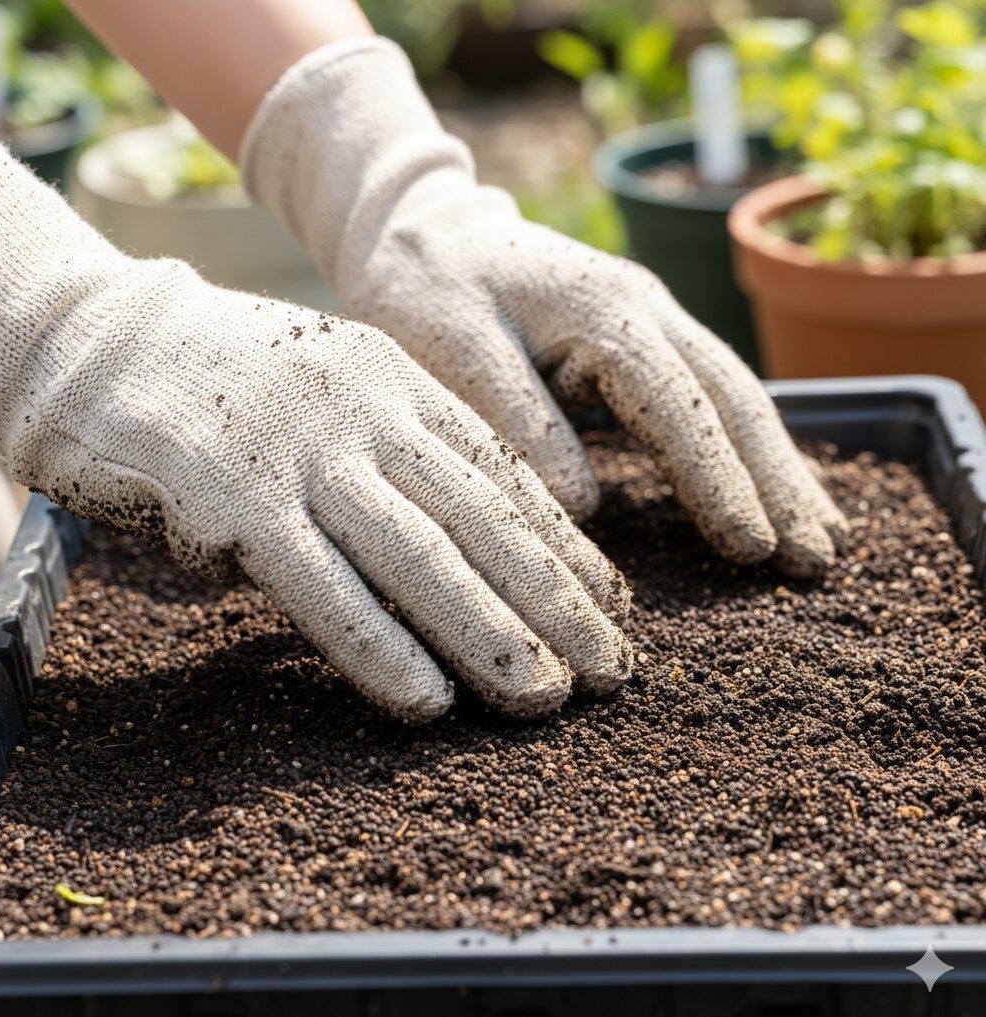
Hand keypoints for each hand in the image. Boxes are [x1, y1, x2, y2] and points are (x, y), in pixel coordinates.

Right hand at [0, 138, 630, 721]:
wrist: (103, 342)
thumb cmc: (231, 379)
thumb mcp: (336, 390)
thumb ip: (398, 452)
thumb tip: (469, 542)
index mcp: (399, 386)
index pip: (506, 476)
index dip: (566, 549)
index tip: (615, 607)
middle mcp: (366, 416)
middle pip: (482, 521)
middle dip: (557, 602)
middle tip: (615, 670)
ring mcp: (302, 456)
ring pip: (418, 556)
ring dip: (490, 633)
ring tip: (549, 698)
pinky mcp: (232, 501)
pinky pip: (320, 586)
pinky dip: (377, 645)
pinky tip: (427, 699)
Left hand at [242, 38, 846, 576]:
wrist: (423, 228)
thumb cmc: (427, 293)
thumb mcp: (454, 354)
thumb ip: (518, 423)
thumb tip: (586, 507)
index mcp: (605, 313)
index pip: (680, 406)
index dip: (719, 479)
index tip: (753, 548)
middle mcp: (646, 310)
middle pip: (733, 398)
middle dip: (778, 480)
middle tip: (817, 559)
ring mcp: (651, 319)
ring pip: (734, 395)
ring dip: (779, 466)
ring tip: (822, 535)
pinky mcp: (639, 339)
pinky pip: (709, 394)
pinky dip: (746, 445)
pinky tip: (771, 485)